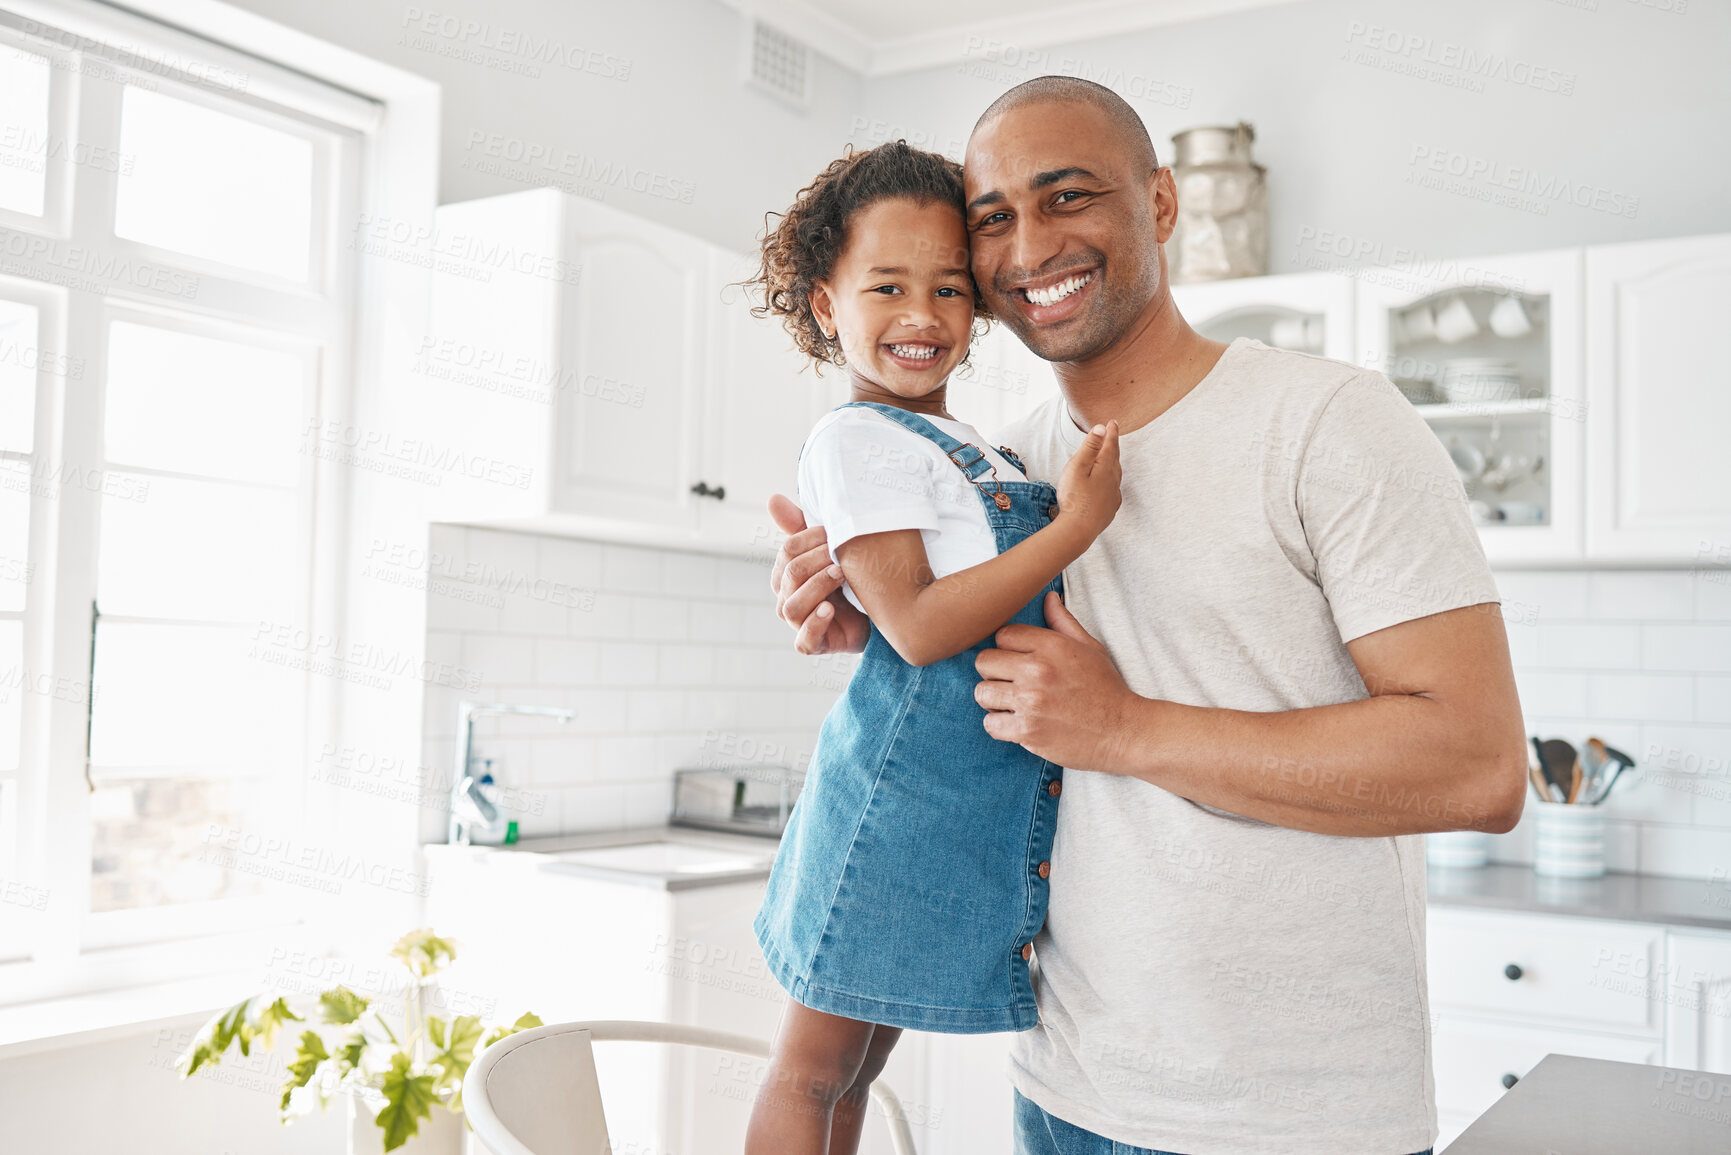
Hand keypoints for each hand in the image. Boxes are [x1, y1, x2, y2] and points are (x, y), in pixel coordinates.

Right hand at [768, 494, 870, 655]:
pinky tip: (830, 609)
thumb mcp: (829, 550)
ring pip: (792, 606)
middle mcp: (787, 598)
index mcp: (786, 574)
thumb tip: (772, 498)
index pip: (787, 551)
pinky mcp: (812, 644)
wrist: (880, 613)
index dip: (810, 539)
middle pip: (790, 574)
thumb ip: (801, 527)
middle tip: (842, 554)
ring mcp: (798, 623)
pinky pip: (804, 639)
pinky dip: (815, 623)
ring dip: (817, 587)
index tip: (834, 532)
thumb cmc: (849, 579)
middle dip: (817, 561)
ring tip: (841, 576)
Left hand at [974, 591, 1139, 771]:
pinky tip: (1017, 723)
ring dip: (994, 700)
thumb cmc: (1106, 688)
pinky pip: (990, 724)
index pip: (1002, 635)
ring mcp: (1030, 702)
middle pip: (984, 662)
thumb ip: (1063, 622)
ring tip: (1013, 704)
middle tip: (1012, 683)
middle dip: (995, 672)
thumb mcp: (1090, 648)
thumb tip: (1048, 597)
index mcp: (1051, 646)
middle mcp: (1037, 671)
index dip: (1008, 648)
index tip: (1018, 661)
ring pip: (982, 693)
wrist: (1123, 731)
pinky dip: (1000, 726)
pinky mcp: (1027, 731)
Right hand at [1054, 421, 1120, 540]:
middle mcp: (1113, 479)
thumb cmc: (1074, 497)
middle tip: (1113, 433)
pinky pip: (1114, 489)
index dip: (1111, 432)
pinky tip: (1109, 485)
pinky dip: (1112, 480)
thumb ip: (1090, 447)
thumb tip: (1101, 428)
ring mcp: (1113, 495)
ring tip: (1111, 456)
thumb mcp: (1077, 467)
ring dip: (1114, 462)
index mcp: (1105, 467)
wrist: (1079, 529)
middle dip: (1113, 444)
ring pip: (1116, 473)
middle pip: (1115, 457)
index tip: (1113, 422)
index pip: (1110, 444)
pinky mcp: (1109, 508)